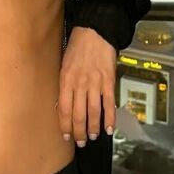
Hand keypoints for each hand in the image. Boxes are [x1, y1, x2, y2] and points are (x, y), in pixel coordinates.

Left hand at [58, 25, 116, 146]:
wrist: (95, 31)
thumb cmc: (77, 46)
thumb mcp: (64, 64)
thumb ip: (64, 84)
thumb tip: (64, 104)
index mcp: (65, 80)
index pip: (63, 109)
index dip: (65, 125)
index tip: (66, 136)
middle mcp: (79, 84)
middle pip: (78, 115)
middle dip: (79, 132)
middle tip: (80, 143)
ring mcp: (95, 83)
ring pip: (93, 112)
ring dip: (93, 128)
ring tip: (92, 137)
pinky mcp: (109, 81)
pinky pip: (109, 103)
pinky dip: (110, 118)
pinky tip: (110, 128)